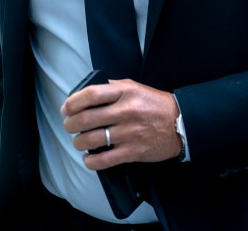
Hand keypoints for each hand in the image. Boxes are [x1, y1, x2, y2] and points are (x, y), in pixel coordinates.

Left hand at [61, 78, 181, 170]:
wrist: (180, 124)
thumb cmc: (156, 105)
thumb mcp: (136, 87)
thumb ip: (113, 87)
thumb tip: (88, 93)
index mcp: (126, 92)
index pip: (91, 94)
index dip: (73, 102)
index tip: (67, 108)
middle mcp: (126, 111)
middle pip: (86, 119)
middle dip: (71, 124)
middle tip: (69, 126)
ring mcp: (129, 132)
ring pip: (91, 140)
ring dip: (78, 142)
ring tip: (79, 141)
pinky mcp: (133, 152)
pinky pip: (104, 160)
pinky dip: (90, 161)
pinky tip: (88, 158)